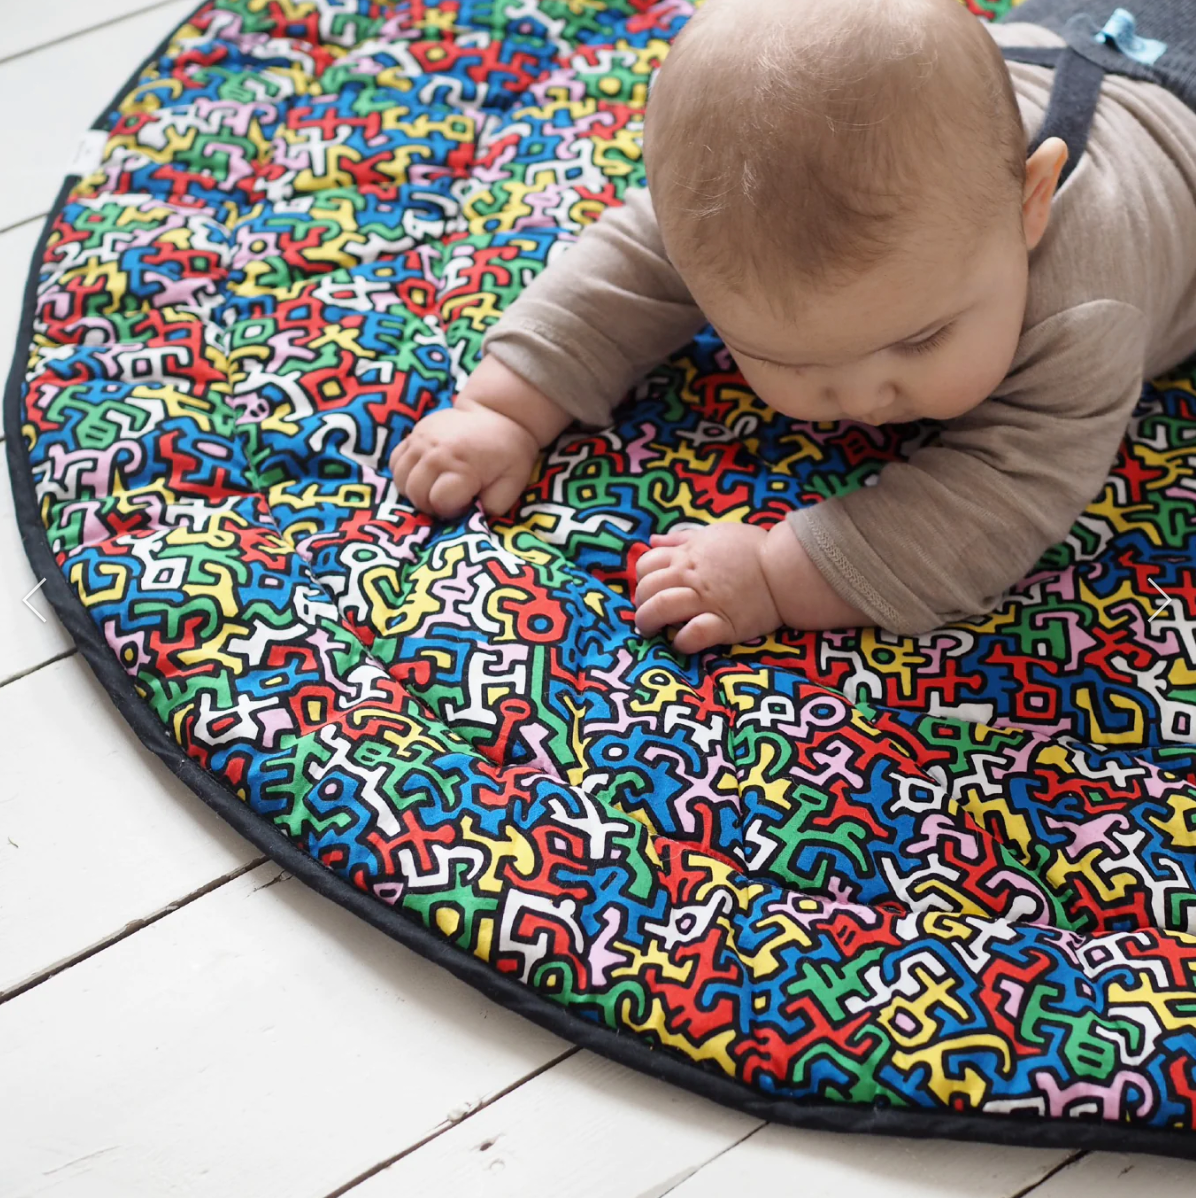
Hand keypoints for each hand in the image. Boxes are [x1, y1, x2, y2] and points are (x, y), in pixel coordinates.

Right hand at [390, 403, 539, 518]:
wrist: (497, 414)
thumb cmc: (508, 453)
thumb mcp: (513, 482)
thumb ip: (494, 505)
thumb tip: (473, 515)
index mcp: (462, 467)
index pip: (440, 503)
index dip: (452, 510)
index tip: (466, 502)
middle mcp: (437, 453)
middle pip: (417, 494)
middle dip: (431, 505)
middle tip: (449, 499)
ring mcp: (421, 441)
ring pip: (401, 480)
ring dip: (416, 492)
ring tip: (435, 488)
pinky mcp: (414, 434)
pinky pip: (396, 462)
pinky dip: (405, 474)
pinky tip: (424, 475)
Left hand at [633, 523, 782, 652]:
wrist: (786, 570)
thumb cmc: (753, 550)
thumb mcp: (714, 534)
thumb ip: (682, 538)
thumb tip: (654, 540)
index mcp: (688, 554)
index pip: (646, 564)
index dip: (643, 578)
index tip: (651, 589)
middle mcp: (691, 577)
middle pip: (648, 589)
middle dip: (641, 604)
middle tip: (648, 616)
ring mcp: (706, 600)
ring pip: (661, 609)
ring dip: (649, 623)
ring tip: (652, 631)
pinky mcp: (724, 624)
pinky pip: (692, 635)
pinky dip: (681, 642)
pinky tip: (681, 642)